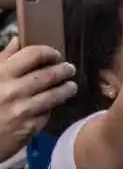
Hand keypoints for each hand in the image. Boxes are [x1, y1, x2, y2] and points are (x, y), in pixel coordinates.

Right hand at [0, 39, 76, 157]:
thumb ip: (3, 59)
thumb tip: (18, 40)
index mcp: (1, 74)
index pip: (33, 54)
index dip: (49, 52)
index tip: (55, 55)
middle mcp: (13, 90)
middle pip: (50, 74)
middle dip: (64, 70)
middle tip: (69, 69)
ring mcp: (22, 109)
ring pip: (55, 94)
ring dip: (67, 88)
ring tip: (70, 86)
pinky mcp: (28, 127)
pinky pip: (47, 113)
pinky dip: (51, 108)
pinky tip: (53, 105)